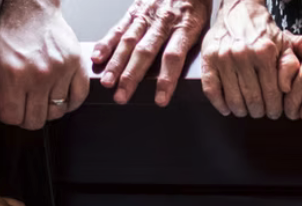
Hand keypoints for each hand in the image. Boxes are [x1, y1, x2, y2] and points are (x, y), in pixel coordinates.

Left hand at [0, 0, 89, 129]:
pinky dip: (70, 102)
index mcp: (13, 73)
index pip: (12, 117)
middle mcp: (39, 75)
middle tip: (21, 101)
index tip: (5, 102)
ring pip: (56, 113)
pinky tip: (58, 94)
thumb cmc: (7, 32)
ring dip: (46, 109)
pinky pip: (78, 99)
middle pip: (35, 120)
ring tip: (38, 95)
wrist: (32, 8)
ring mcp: (61, 71)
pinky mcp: (76, 65)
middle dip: (25, 116)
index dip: (5, 113)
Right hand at [94, 0, 211, 105]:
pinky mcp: (135, 10)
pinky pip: (119, 27)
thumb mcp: (204, 24)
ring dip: (116, 64)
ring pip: (129, 42)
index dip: (166, 79)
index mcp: (185, 27)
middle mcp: (163, 21)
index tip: (160, 100)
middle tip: (122, 96)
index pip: (174, 57)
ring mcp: (147, 16)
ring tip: (107, 82)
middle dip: (131, 77)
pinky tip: (97, 57)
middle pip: (145, 52)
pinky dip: (106, 43)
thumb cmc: (196, 3)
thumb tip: (188, 74)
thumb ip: (194, 46)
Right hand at [200, 0, 291, 118]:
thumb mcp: (284, 44)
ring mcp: (223, 57)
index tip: (273, 112)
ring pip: (233, 99)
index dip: (274, 108)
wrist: (240, 10)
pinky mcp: (208, 59)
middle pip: (252, 99)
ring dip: (240, 110)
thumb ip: (289, 66)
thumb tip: (286, 89)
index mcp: (264, 52)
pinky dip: (219, 104)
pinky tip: (226, 108)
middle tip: (259, 112)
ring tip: (245, 110)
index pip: (271, 93)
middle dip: (258, 111)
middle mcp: (242, 54)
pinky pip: (211, 90)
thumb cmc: (263, 31)